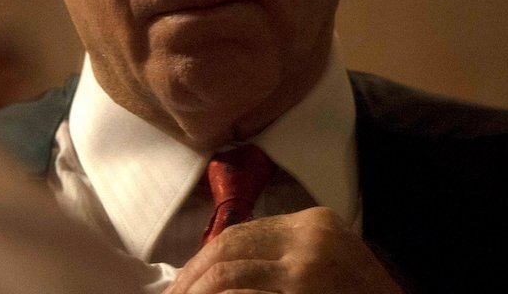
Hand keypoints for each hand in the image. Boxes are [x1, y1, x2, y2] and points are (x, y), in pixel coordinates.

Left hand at [165, 207, 403, 293]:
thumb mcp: (327, 266)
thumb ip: (282, 259)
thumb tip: (216, 273)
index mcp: (316, 223)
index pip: (239, 233)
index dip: (201, 260)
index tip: (180, 283)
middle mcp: (311, 239)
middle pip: (226, 251)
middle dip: (191, 278)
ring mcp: (309, 270)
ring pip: (229, 277)